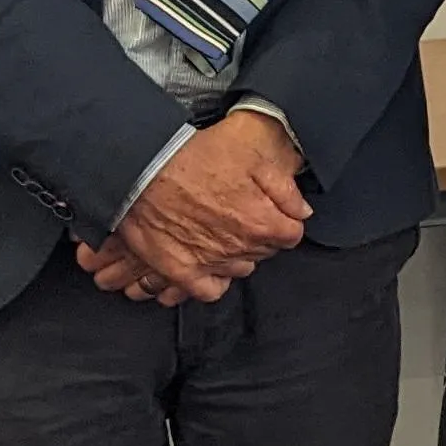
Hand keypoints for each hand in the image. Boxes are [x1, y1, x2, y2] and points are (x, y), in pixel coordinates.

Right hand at [87, 112, 310, 303]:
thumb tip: (301, 210)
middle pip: (266, 251)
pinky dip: (214, 280)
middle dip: (261, 234)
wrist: (144, 169)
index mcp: (261, 221)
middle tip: (244, 214)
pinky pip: (210, 290)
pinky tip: (212, 263)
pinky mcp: (182, 272)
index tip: (274, 211)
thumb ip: (284, 188)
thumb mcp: (252, 155)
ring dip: (238, 253)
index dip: (284, 220)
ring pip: (241, 269)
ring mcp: (210, 263)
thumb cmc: (196, 156)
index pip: (292, 234)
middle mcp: (239, 248)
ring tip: (224, 232)